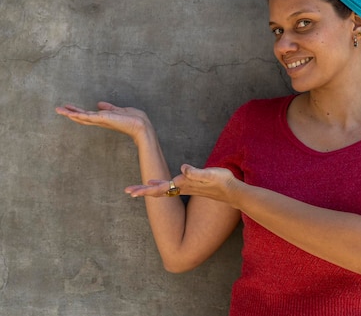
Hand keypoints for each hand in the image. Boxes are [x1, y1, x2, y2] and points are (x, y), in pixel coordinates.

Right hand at [55, 102, 150, 141]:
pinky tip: (70, 113)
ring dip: (70, 113)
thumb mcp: (119, 110)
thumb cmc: (134, 119)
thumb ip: (109, 108)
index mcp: (104, 119)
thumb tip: (99, 104)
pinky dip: (78, 115)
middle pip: (82, 117)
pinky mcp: (103, 119)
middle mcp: (100, 121)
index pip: (88, 115)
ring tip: (59, 110)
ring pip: (82, 117)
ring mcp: (101, 121)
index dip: (78, 111)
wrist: (140, 126)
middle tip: (58, 109)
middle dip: (70, 113)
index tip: (69, 108)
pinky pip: (88, 117)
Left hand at [125, 165, 241, 203]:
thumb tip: (183, 168)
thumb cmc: (223, 182)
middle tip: (127, 192)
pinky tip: (154, 181)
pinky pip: (169, 186)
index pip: (161, 188)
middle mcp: (182, 187)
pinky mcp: (189, 186)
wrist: (233, 192)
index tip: (132, 192)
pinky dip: (158, 184)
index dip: (146, 189)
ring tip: (136, 189)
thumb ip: (197, 173)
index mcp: (184, 184)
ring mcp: (185, 187)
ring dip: (148, 188)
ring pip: (162, 189)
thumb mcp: (211, 174)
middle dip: (142, 191)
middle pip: (157, 190)